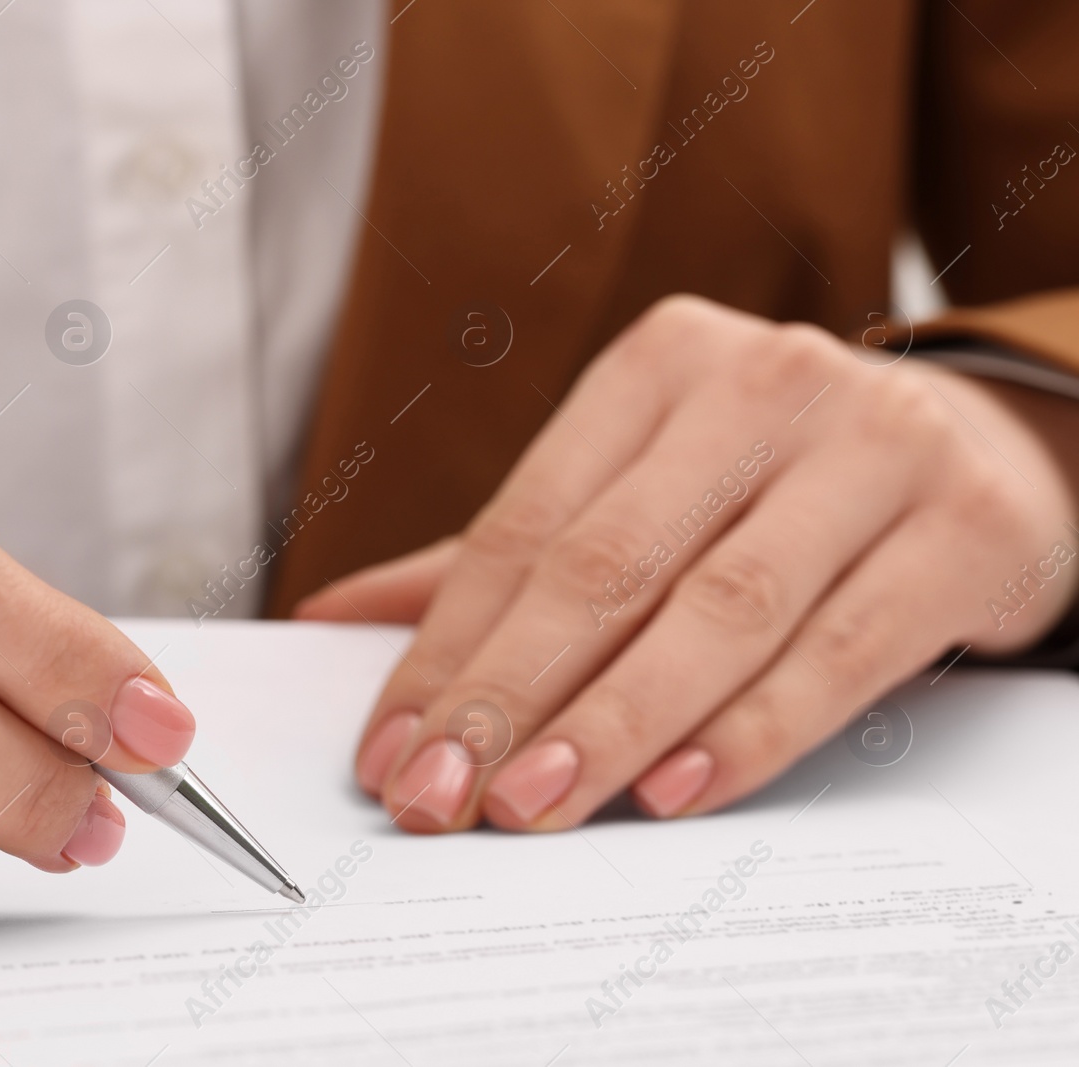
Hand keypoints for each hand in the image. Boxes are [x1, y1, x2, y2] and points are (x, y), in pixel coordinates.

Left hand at [298, 296, 1078, 831]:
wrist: (991, 448)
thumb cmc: (778, 480)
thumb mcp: (644, 487)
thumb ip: (502, 556)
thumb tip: (331, 621)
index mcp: (661, 365)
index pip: (525, 525)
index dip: (447, 646)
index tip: (390, 748)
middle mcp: (763, 386)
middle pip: (605, 565)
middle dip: (507, 693)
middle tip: (438, 795)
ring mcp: (873, 448)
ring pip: (716, 610)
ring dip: (610, 723)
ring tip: (530, 806)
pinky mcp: (963, 529)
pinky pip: (836, 650)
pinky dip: (747, 730)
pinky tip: (670, 791)